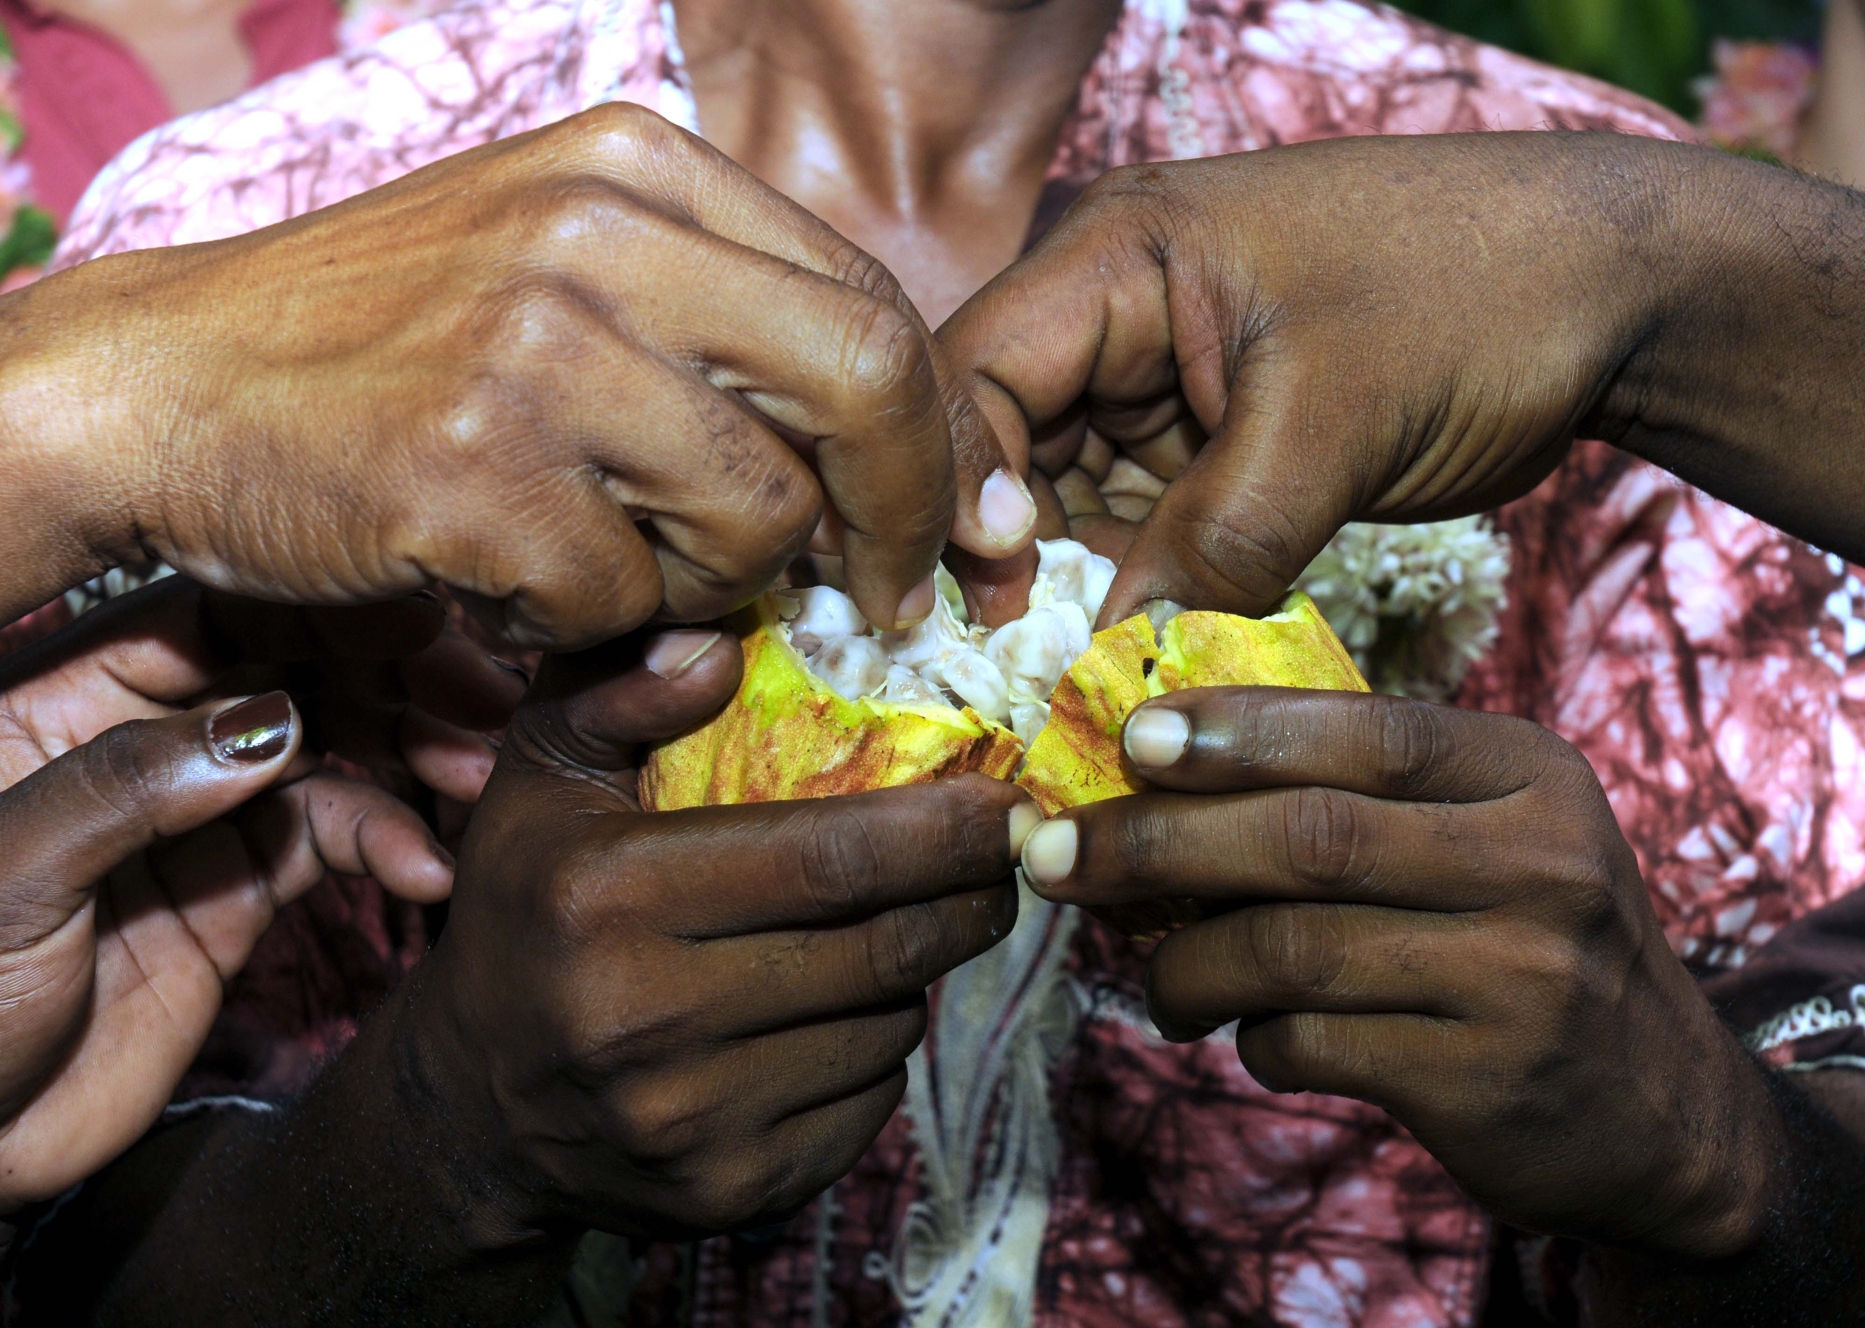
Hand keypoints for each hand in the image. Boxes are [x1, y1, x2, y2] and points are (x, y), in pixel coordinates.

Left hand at [0, 579, 512, 1208]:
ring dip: (409, 761)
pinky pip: (334, 846)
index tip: (412, 625)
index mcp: (65, 703)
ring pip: (329, 756)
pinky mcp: (238, 896)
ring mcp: (198, 821)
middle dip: (389, 682)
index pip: (209, 621)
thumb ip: (131, 786)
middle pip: (288, 676)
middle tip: (478, 701)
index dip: (314, 612)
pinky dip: (391, 849)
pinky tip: (426, 872)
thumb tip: (273, 721)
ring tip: (471, 783)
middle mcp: (144, 748)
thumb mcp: (10, 875)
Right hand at [4, 101, 1038, 644]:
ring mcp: (532, 345)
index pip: (872, 303)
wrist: (161, 387)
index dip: (938, 437)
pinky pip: (624, 600)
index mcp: (639, 167)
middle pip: (866, 377)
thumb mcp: (563, 275)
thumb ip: (723, 334)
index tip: (960, 526)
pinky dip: (587, 624)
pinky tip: (511, 581)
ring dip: (708, 585)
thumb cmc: (384, 349)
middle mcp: (599, 233)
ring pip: (756, 514)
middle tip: (882, 599)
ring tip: (611, 563)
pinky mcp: (471, 469)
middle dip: (903, 512)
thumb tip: (908, 468)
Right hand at [391, 628, 1031, 1240]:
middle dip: (970, 897)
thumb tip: (717, 642)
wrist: (469, 1113)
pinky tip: (832, 1019)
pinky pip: (869, 1104)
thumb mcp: (540, 783)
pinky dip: (877, 1053)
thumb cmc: (528, 913)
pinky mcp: (731, 1194)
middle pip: (883, 948)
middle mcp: (647, 1019)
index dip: (944, 829)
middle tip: (1007, 859)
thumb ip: (613, 691)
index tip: (1010, 802)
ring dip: (914, 974)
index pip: (829, 859)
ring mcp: (692, 1121)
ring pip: (888, 1027)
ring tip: (885, 933)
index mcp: (608, 897)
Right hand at [939, 132, 1688, 623]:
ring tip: (1081, 677)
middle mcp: (1121, 312)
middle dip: (1005, 552)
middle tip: (1020, 667)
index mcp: (1122, 255)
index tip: (992, 594)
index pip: (973, 369)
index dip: (957, 483)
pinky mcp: (1218, 439)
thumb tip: (1114, 668)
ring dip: (1073, 583)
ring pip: (1067, 495)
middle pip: (1001, 439)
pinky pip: (1143, 521)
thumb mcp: (1332, 425)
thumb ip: (1213, 546)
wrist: (1613, 292)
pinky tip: (1143, 655)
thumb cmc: (1476, 302)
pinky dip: (1142, 587)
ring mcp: (1168, 378)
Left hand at [1016, 686, 1779, 1259]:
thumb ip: (1367, 796)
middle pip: (1305, 838)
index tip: (1129, 737)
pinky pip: (1313, 1043)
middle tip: (1054, 857)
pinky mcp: (1486, 1079)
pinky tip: (1252, 1037)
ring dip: (1184, 965)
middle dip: (1155, 844)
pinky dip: (1254, 1039)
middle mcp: (1537, 862)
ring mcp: (1520, 976)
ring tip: (1155, 983)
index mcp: (1530, 774)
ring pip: (1289, 949)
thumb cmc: (1534, 945)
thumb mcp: (1495, 836)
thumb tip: (1164, 767)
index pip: (1363, 732)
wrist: (1668, 1115)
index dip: (1234, 732)